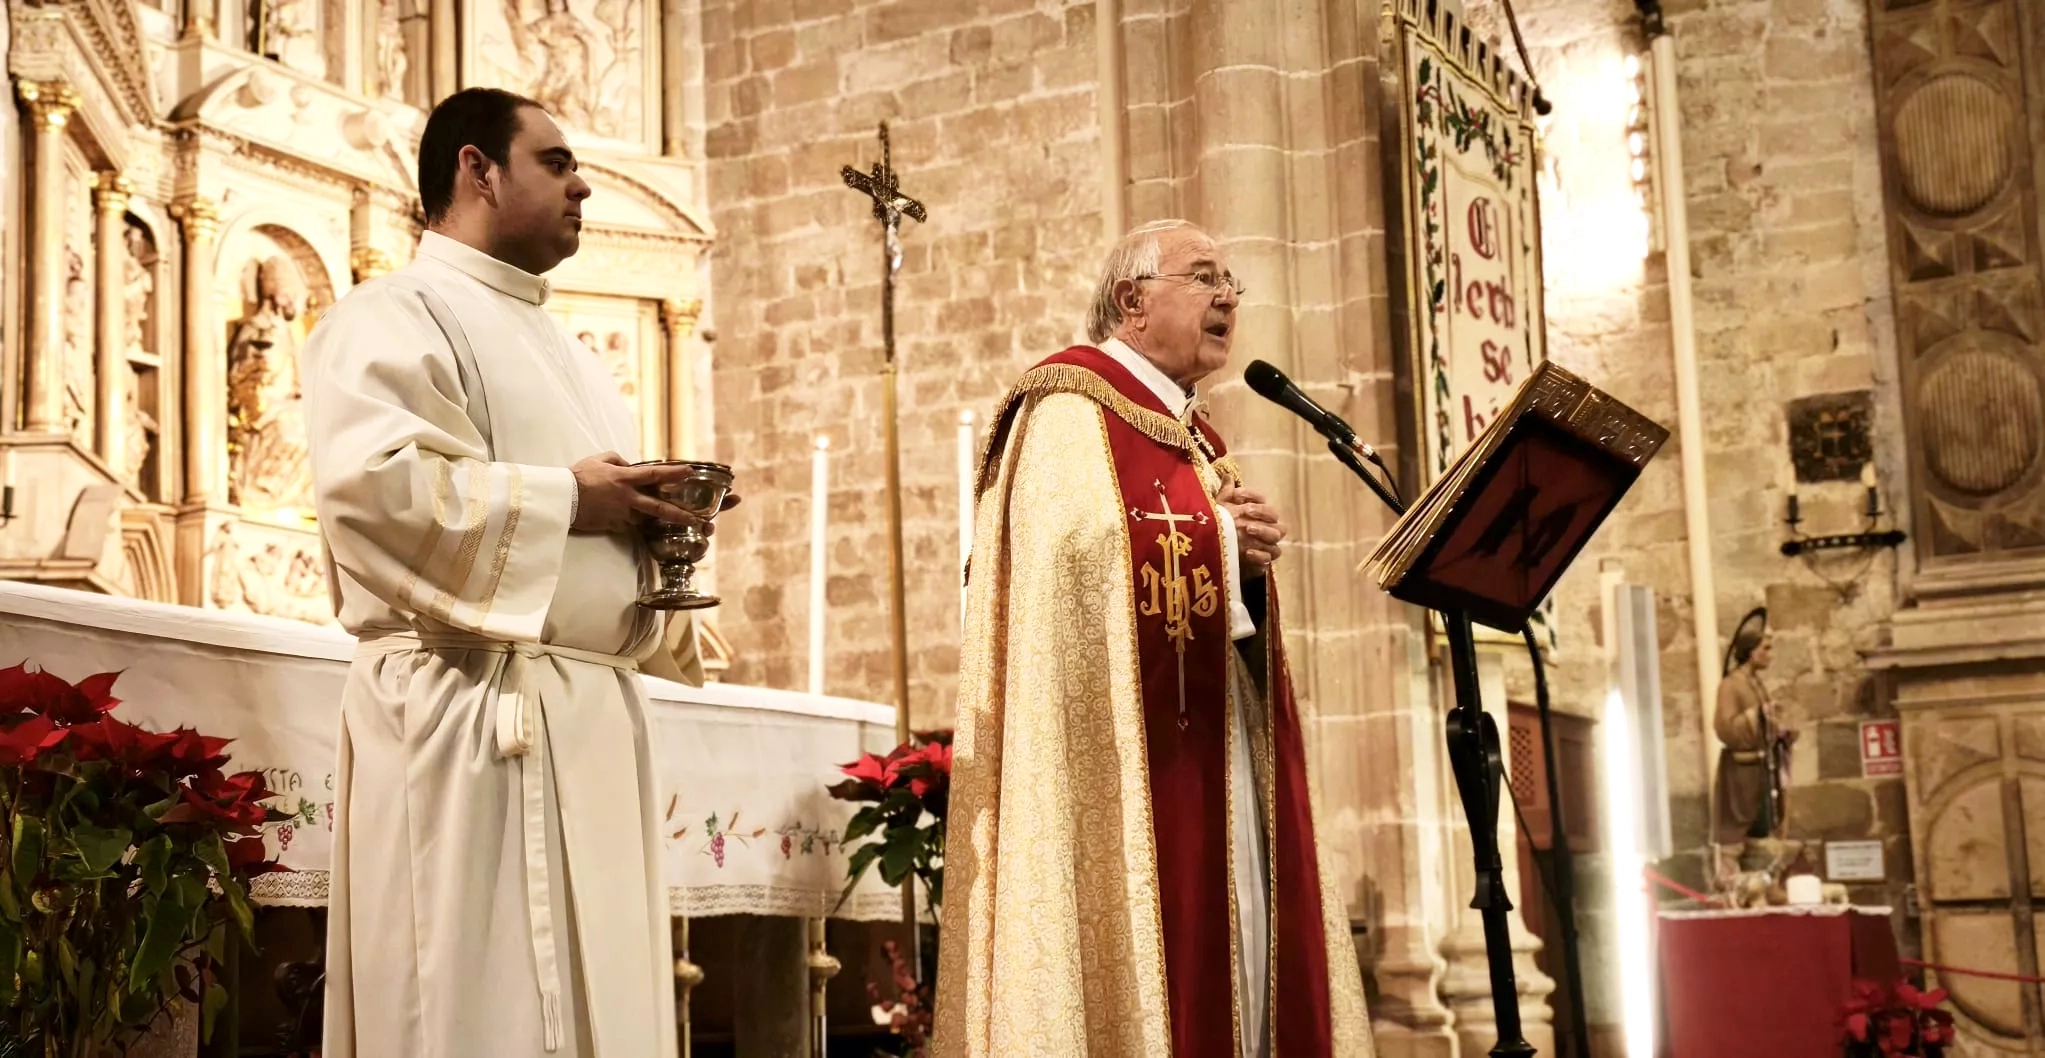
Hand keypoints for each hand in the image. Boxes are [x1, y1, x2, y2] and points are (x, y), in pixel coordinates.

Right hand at [569, 453, 742, 533]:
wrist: (558, 499)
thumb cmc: (577, 476)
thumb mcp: (600, 460)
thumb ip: (620, 462)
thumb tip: (633, 467)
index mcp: (624, 478)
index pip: (654, 474)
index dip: (674, 474)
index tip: (690, 472)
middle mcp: (627, 497)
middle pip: (659, 506)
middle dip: (681, 513)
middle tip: (702, 519)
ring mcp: (621, 514)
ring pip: (649, 520)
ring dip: (667, 524)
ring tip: (688, 528)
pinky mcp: (614, 526)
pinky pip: (633, 528)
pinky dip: (645, 528)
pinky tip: (660, 533)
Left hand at [1218, 483, 1285, 576]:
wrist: (1212, 554)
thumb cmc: (1219, 528)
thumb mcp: (1220, 510)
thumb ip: (1226, 494)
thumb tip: (1227, 475)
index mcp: (1260, 516)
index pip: (1265, 502)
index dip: (1254, 496)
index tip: (1237, 495)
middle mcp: (1267, 530)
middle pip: (1277, 519)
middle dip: (1264, 514)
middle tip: (1246, 512)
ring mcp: (1265, 547)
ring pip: (1276, 539)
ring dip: (1263, 532)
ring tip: (1247, 529)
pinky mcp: (1260, 564)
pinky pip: (1268, 559)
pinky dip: (1259, 555)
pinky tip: (1247, 552)